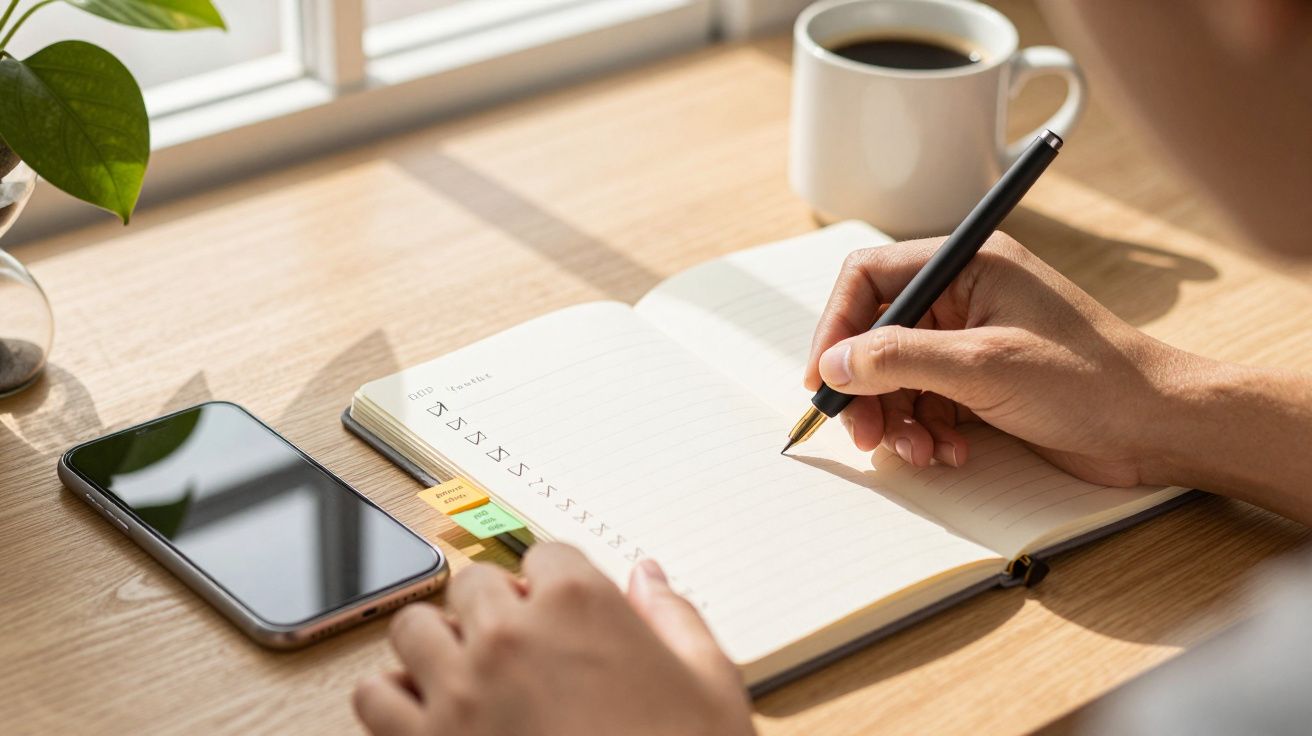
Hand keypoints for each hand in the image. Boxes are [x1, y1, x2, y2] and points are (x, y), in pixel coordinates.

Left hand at [353, 543, 754, 735]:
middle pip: (473, 582)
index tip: (557, 611)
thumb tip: (649, 575)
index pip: (545, 555)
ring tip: (465, 675)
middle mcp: (510, 633)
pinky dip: (394, 701)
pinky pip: (373, 697)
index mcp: (580, 604)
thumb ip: (677, 616)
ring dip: (437, 645)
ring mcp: (460, 687)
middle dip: (492, 609)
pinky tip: (428, 716)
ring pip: (413, 629)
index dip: (553, 585)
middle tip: (516, 648)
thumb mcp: (711, 686)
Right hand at [805, 232, 1194, 486]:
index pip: (870, 278)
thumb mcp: (982, 366)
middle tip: (864, 435)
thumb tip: (834, 364)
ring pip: (899, 376)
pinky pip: (927, 402)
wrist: (1159, 427)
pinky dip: (926, 432)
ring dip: (897, 419)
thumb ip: (900, 359)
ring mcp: (973, 339)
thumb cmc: (1088, 382)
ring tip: (917, 453)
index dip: (837, 327)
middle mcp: (965, 295)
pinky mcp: (983, 381)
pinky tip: (947, 454)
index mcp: (967, 264)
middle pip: (878, 334)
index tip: (824, 378)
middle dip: (867, 388)